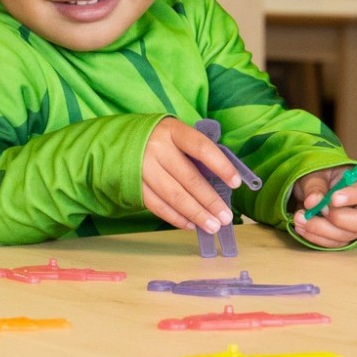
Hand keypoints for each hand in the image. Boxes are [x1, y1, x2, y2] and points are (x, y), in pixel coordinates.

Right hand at [142, 117, 238, 235]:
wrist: (120, 139)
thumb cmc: (161, 138)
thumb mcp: (178, 134)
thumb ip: (196, 153)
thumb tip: (222, 183)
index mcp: (174, 131)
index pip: (201, 148)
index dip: (221, 166)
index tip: (236, 183)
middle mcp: (157, 148)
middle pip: (189, 178)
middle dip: (210, 201)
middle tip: (225, 217)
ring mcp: (143, 167)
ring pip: (174, 196)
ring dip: (196, 214)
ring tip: (213, 226)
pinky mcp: (134, 184)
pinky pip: (157, 205)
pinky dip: (176, 218)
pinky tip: (190, 225)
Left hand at [292, 168, 356, 247]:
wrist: (313, 190)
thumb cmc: (319, 176)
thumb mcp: (314, 174)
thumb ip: (315, 185)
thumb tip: (313, 202)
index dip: (351, 197)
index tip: (333, 199)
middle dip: (338, 219)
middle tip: (316, 211)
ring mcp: (355, 225)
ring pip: (346, 235)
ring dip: (320, 230)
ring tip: (299, 218)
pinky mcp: (342, 236)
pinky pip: (333, 243)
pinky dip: (316, 237)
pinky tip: (301, 227)